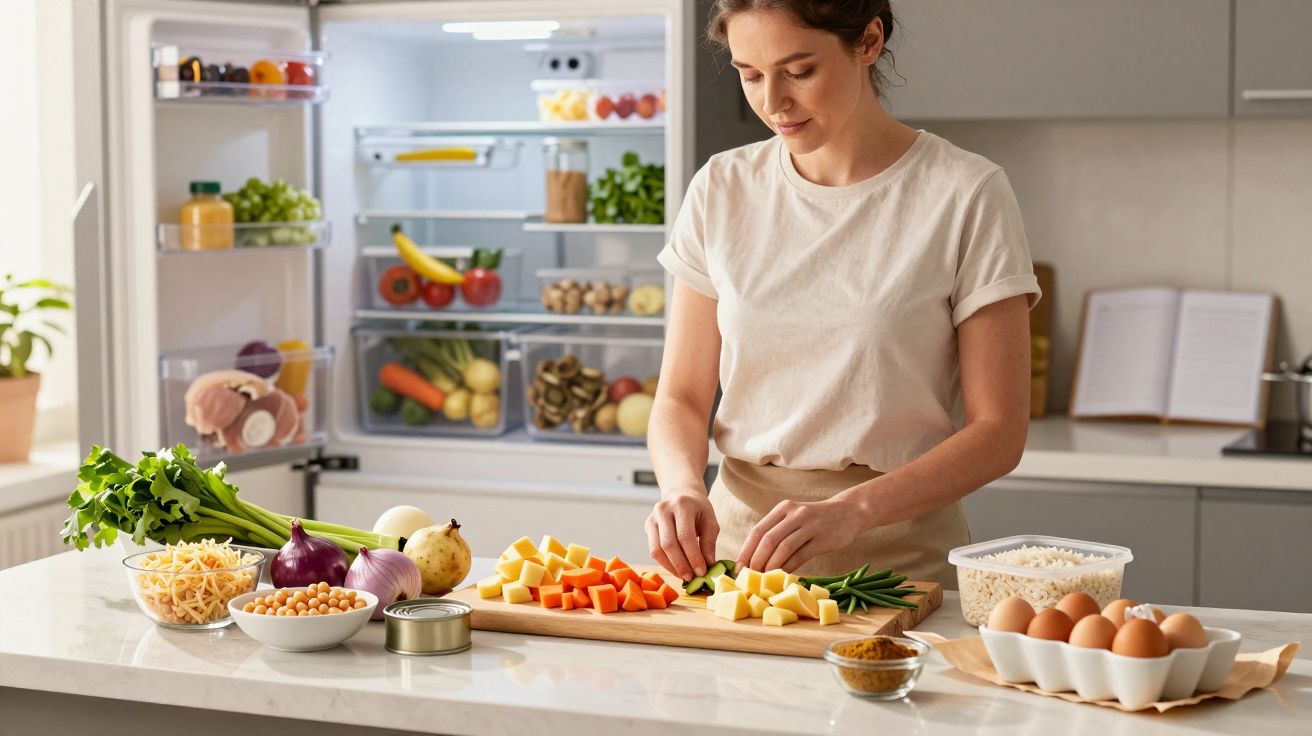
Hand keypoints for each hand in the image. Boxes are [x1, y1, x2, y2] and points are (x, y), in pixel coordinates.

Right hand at [645, 488, 718, 580]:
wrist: (681, 495)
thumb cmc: (698, 510)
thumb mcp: (710, 521)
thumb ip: (709, 542)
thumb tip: (708, 564)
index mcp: (682, 505)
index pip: (685, 536)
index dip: (693, 557)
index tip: (702, 572)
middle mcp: (663, 509)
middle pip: (669, 544)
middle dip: (681, 565)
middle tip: (692, 578)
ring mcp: (652, 518)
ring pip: (657, 549)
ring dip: (671, 567)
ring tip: (684, 576)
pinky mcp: (648, 526)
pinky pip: (653, 550)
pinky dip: (665, 563)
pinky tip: (676, 569)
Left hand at [736, 497, 863, 572]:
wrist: (849, 512)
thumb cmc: (817, 519)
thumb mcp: (795, 516)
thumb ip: (778, 531)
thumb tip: (754, 557)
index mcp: (783, 508)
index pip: (758, 531)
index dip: (746, 550)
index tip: (739, 567)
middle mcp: (795, 514)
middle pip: (768, 540)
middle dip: (756, 561)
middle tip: (749, 577)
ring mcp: (810, 526)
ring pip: (783, 548)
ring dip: (771, 566)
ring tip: (764, 579)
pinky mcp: (823, 539)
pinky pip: (801, 556)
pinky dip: (789, 568)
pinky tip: (783, 576)